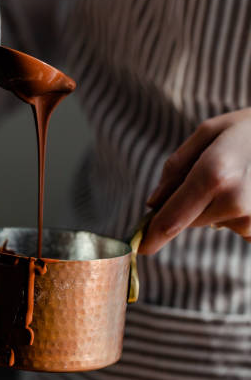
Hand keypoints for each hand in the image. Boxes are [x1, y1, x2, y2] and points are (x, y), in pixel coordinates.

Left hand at [139, 108, 250, 253]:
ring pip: (213, 222)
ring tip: (240, 176)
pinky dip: (236, 212)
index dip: (153, 236)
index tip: (140, 250)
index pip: (172, 218)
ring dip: (216, 205)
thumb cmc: (249, 130)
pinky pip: (236, 226)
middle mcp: (234, 201)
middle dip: (188, 203)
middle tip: (213, 172)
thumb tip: (153, 203)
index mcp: (214, 174)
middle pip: (188, 220)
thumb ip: (176, 168)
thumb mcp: (209, 133)